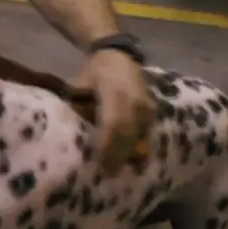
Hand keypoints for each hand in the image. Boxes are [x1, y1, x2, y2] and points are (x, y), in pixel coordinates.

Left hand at [73, 48, 153, 174]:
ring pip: (140, 135)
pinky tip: (134, 161)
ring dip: (131, 154)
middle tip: (109, 174)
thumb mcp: (80, 84)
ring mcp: (147, 105)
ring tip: (119, 171)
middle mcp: (136, 100)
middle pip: (129, 134)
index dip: (108, 146)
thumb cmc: (94, 71)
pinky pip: (147, 133)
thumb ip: (78, 103)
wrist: (118, 54)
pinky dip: (140, 147)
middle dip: (119, 156)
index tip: (101, 164)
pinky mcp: (153, 110)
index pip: (114, 124)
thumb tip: (74, 127)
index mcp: (116, 91)